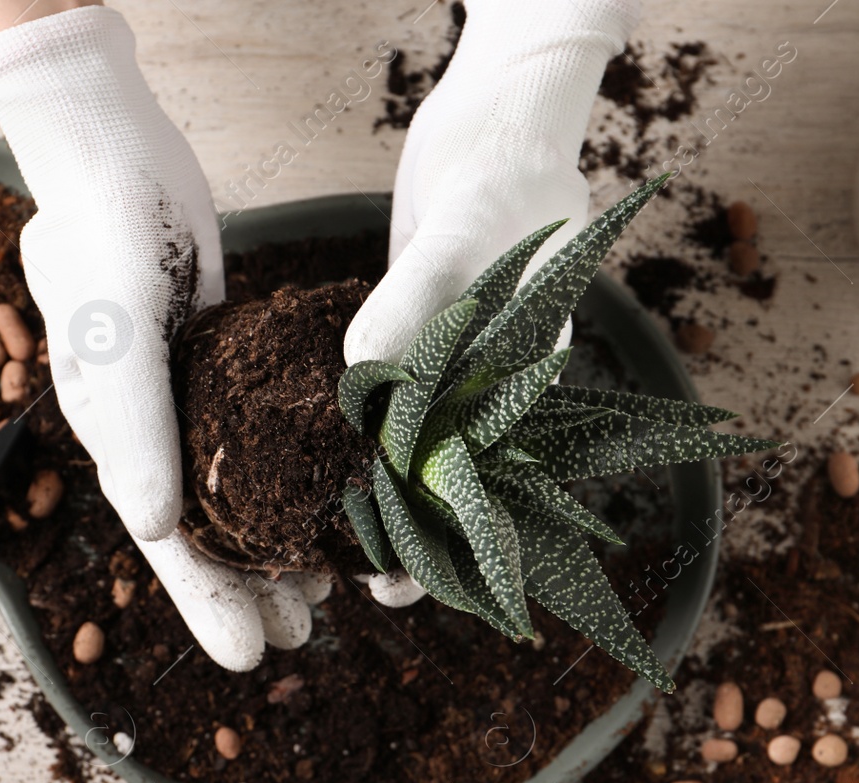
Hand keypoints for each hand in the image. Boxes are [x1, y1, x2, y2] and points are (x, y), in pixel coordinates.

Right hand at [0, 6, 313, 668]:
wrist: (110, 153)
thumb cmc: (104, 233)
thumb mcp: (118, 327)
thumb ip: (132, 425)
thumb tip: (153, 526)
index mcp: (117, 436)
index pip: (167, 540)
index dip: (209, 602)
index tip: (252, 658)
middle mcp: (149, 429)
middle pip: (204, 528)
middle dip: (248, 587)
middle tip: (306, 635)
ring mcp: (183, 397)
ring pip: (232, 490)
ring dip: (272, 540)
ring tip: (324, 587)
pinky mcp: (215, 362)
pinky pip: (252, 437)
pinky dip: (283, 473)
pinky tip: (321, 490)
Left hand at [343, 0, 638, 607]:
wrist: (501, 116)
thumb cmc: (507, 169)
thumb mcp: (464, 230)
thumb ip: (417, 305)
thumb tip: (363, 380)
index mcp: (524, 375)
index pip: (490, 479)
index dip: (449, 537)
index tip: (405, 582)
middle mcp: (494, 381)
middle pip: (456, 480)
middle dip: (414, 536)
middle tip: (366, 590)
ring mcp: (461, 364)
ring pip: (422, 448)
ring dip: (386, 494)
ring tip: (342, 544)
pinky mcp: (423, 337)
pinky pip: (396, 397)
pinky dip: (369, 430)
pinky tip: (334, 456)